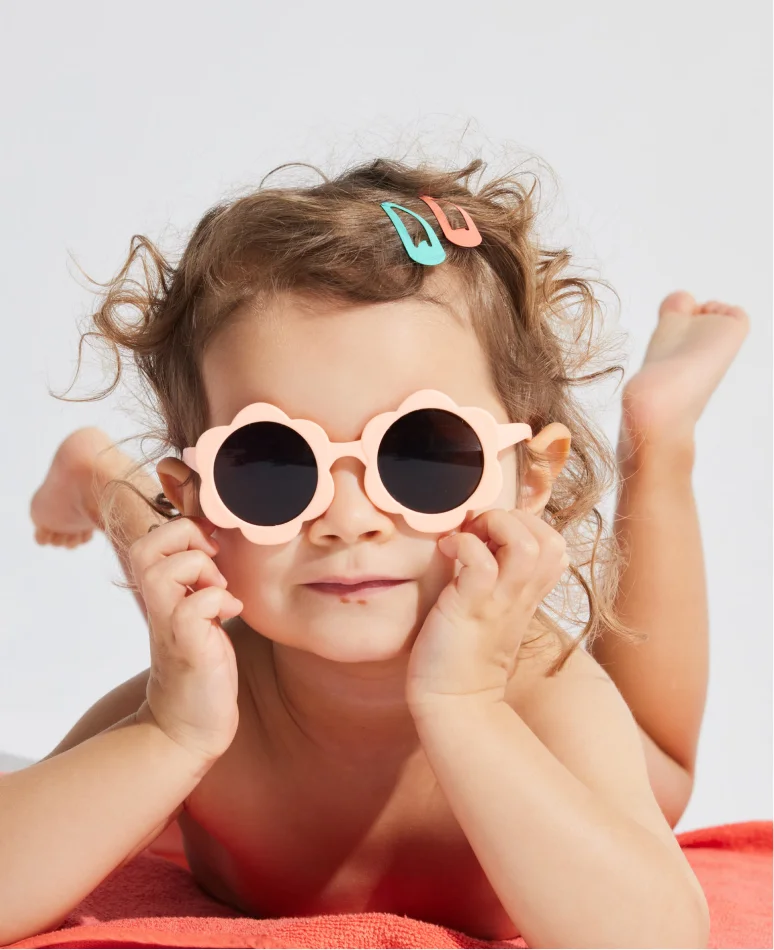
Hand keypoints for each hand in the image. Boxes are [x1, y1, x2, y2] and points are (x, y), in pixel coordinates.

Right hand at [129, 515, 243, 763]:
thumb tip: (225, 546)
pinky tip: (232, 614)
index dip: (184, 529)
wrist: (189, 727)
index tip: (213, 547)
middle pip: (147, 545)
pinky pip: (195, 605)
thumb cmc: (202, 667)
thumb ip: (202, 583)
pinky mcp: (188, 646)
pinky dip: (219, 601)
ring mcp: (169, 625)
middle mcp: (158, 605)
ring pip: (165, 570)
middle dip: (186, 540)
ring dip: (202, 570)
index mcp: (162, 593)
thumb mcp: (201, 614)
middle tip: (213, 562)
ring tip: (220, 590)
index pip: (151, 538)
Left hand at [405, 507, 569, 710]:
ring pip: (525, 546)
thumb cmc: (463, 652)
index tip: (490, 535)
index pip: (555, 545)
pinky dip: (465, 545)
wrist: (454, 702)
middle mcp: (520, 595)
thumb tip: (483, 539)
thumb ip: (498, 578)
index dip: (526, 526)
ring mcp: (499, 602)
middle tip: (478, 532)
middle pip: (550, 540)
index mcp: (528, 593)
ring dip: (495, 527)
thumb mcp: (493, 609)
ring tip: (468, 536)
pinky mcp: (471, 608)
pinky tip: (447, 550)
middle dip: (512, 520)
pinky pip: (482, 564)